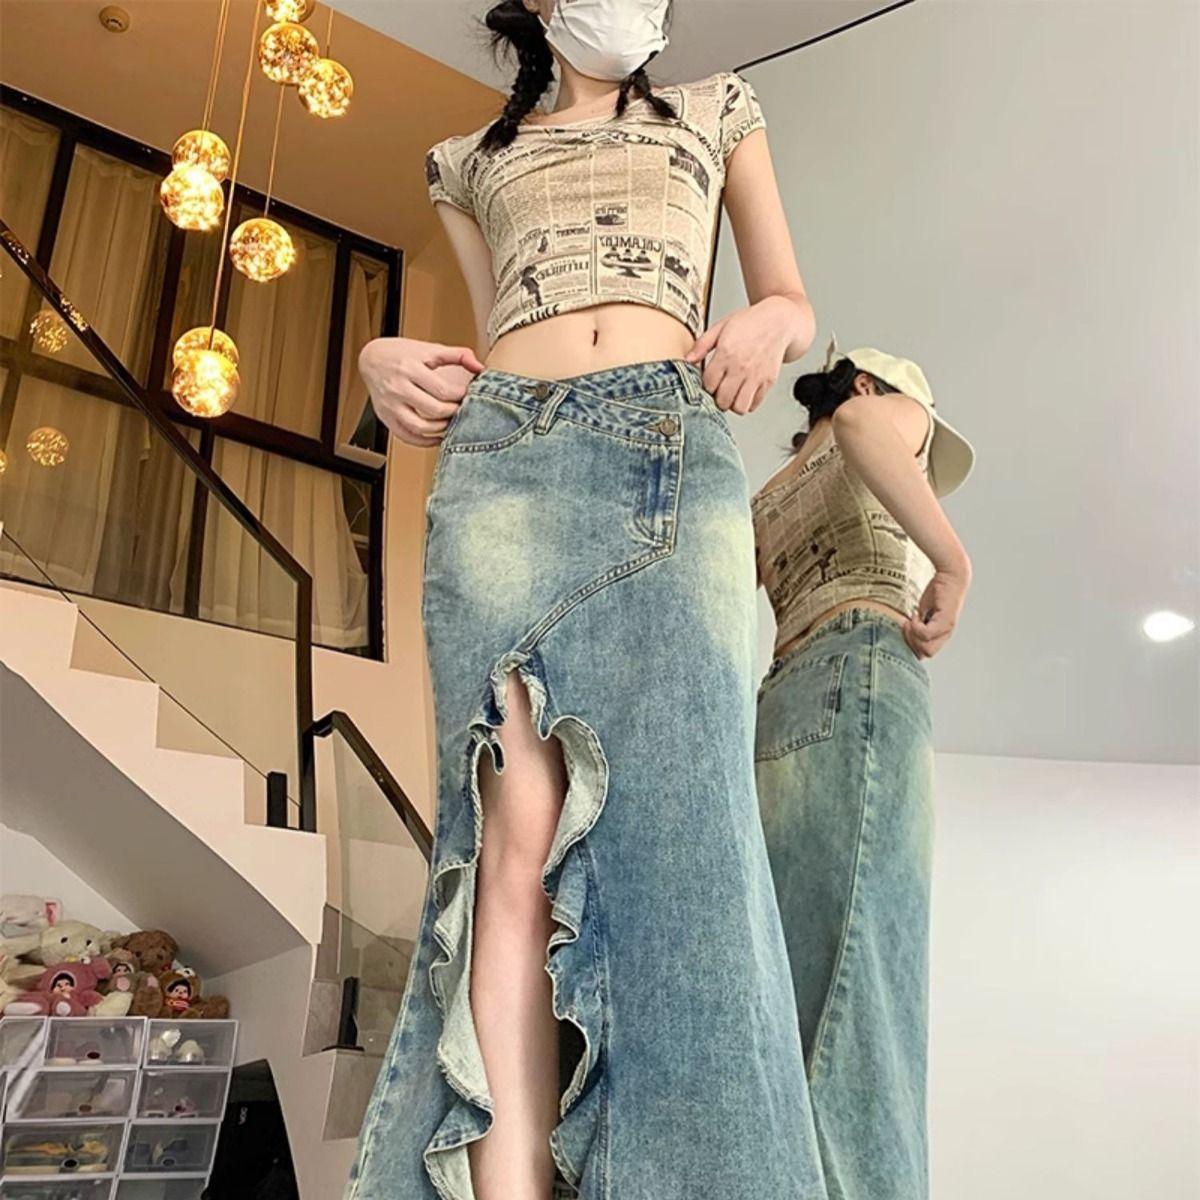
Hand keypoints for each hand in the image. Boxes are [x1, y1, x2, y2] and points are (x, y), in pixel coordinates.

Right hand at [359, 336, 484, 446]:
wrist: (371, 358)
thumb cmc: (400, 354)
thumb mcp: (429, 349)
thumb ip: (457, 355)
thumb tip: (479, 366)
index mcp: (410, 369)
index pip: (442, 391)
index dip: (460, 397)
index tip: (467, 396)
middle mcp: (398, 388)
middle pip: (434, 410)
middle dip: (453, 412)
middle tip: (461, 409)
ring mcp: (391, 405)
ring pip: (420, 427)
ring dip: (441, 428)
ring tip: (450, 421)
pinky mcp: (386, 417)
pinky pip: (406, 436)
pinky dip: (424, 441)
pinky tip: (436, 437)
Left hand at [682, 296, 795, 413]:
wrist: (778, 321)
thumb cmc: (750, 322)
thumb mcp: (720, 327)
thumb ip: (702, 344)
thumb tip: (687, 360)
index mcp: (726, 353)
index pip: (708, 384)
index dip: (705, 385)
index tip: (709, 381)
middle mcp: (741, 367)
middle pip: (722, 400)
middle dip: (717, 398)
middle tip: (718, 390)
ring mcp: (756, 376)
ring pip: (739, 407)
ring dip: (732, 404)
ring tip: (731, 394)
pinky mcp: (768, 382)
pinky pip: (754, 404)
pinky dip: (747, 403)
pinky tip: (743, 392)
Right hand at [904, 563, 970, 658]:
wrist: (952, 575)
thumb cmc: (938, 592)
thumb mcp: (925, 611)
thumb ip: (919, 623)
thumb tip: (907, 633)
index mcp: (941, 635)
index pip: (924, 653)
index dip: (911, 644)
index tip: (907, 627)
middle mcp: (946, 635)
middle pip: (924, 654)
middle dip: (911, 642)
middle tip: (907, 625)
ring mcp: (947, 630)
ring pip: (925, 648)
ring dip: (912, 635)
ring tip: (911, 619)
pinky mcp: (946, 621)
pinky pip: (926, 634)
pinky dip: (916, 627)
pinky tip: (916, 614)